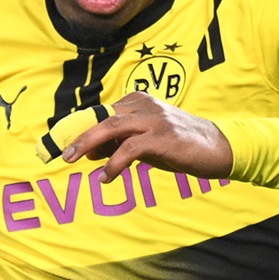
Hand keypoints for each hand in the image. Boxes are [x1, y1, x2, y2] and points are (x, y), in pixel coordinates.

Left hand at [58, 91, 232, 182]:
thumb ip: (118, 144)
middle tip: (62, 154)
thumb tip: (88, 151)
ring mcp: (155, 119)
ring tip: (74, 160)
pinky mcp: (164, 137)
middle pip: (102, 117)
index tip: (60, 145)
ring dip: (89, 144)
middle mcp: (145, 106)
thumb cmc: (179, 146)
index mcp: (138, 102)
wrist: (218, 148)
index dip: (79, 128)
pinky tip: (107, 177)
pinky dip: (114, 163)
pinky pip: (131, 148)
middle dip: (78, 135)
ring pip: (113, 127)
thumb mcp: (144, 144)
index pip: (101, 113)